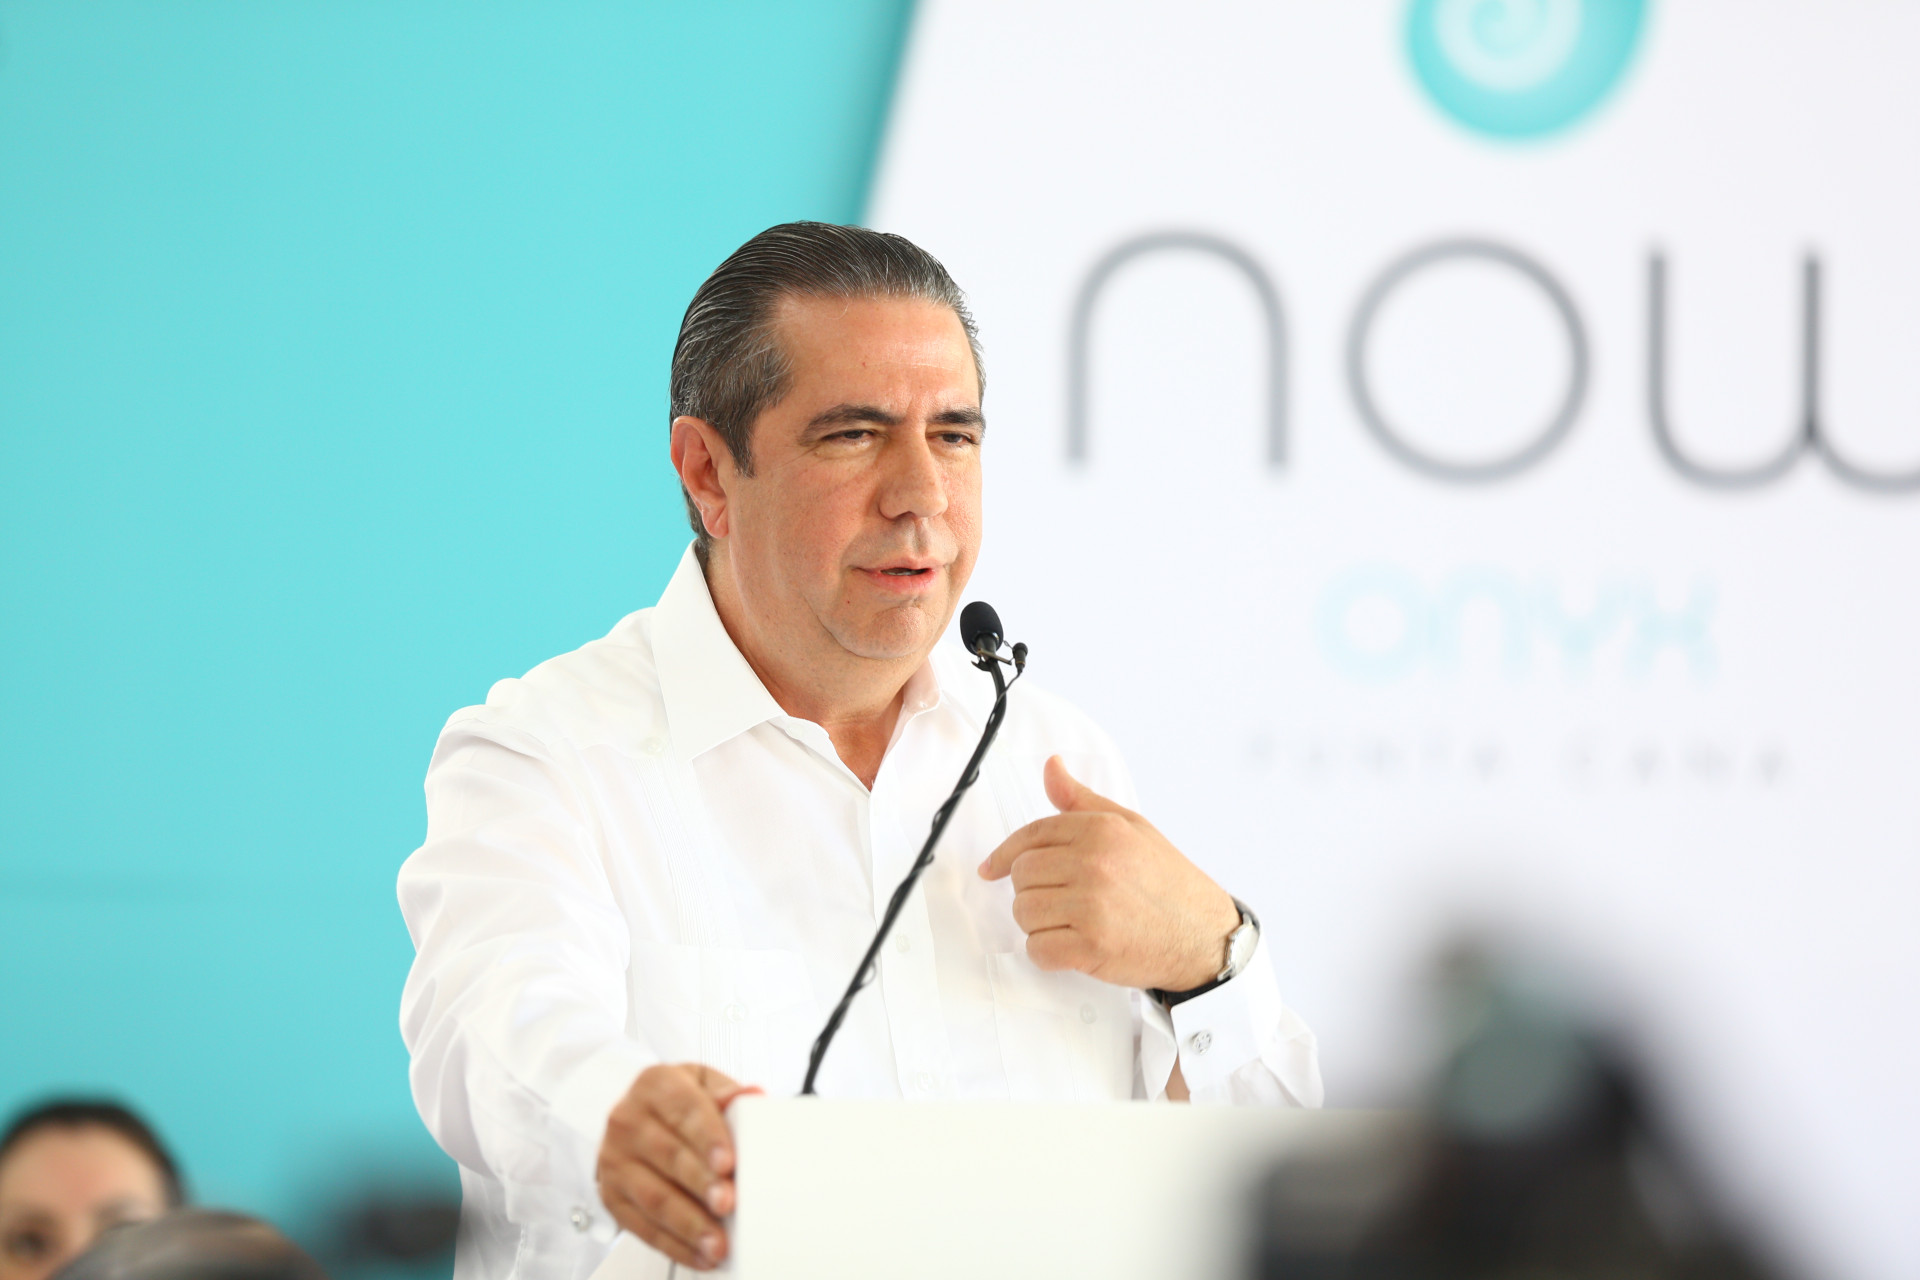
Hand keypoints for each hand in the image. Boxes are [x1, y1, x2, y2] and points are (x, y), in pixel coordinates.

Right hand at [596, 1063, 760, 1270]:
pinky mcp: (612, 1195)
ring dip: (689, 1225)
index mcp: (655, 1085)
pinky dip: (674, 1245)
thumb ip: (727, 1094)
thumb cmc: (678, 1102)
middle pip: (668, 1156)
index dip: (707, 1137)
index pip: (684, 1110)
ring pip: (654, 1197)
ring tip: (717, 1243)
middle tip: (727, 1203)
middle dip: (700, 1184)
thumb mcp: (702, 1084)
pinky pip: (643, 1227)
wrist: (637, 1117)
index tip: (727, 1162)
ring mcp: (615, 1160)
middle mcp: (628, 1120)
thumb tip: (752, 1096)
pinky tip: (700, 1255)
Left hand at [977, 756, 1239, 990]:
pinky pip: (1038, 949)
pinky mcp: (1091, 946)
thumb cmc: (1168, 883)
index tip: (992, 869)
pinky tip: (1072, 948)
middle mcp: (1094, 864)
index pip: (1031, 836)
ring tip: (1072, 923)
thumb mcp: (1131, 828)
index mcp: (1101, 830)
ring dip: (1039, 924)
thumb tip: (1051, 767)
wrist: (1206, 938)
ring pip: (1024, 913)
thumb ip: (1082, 801)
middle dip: (1032, 891)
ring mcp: (1092, 906)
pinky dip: (1047, 953)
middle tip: (1060, 901)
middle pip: (1022, 876)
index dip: (1005, 854)